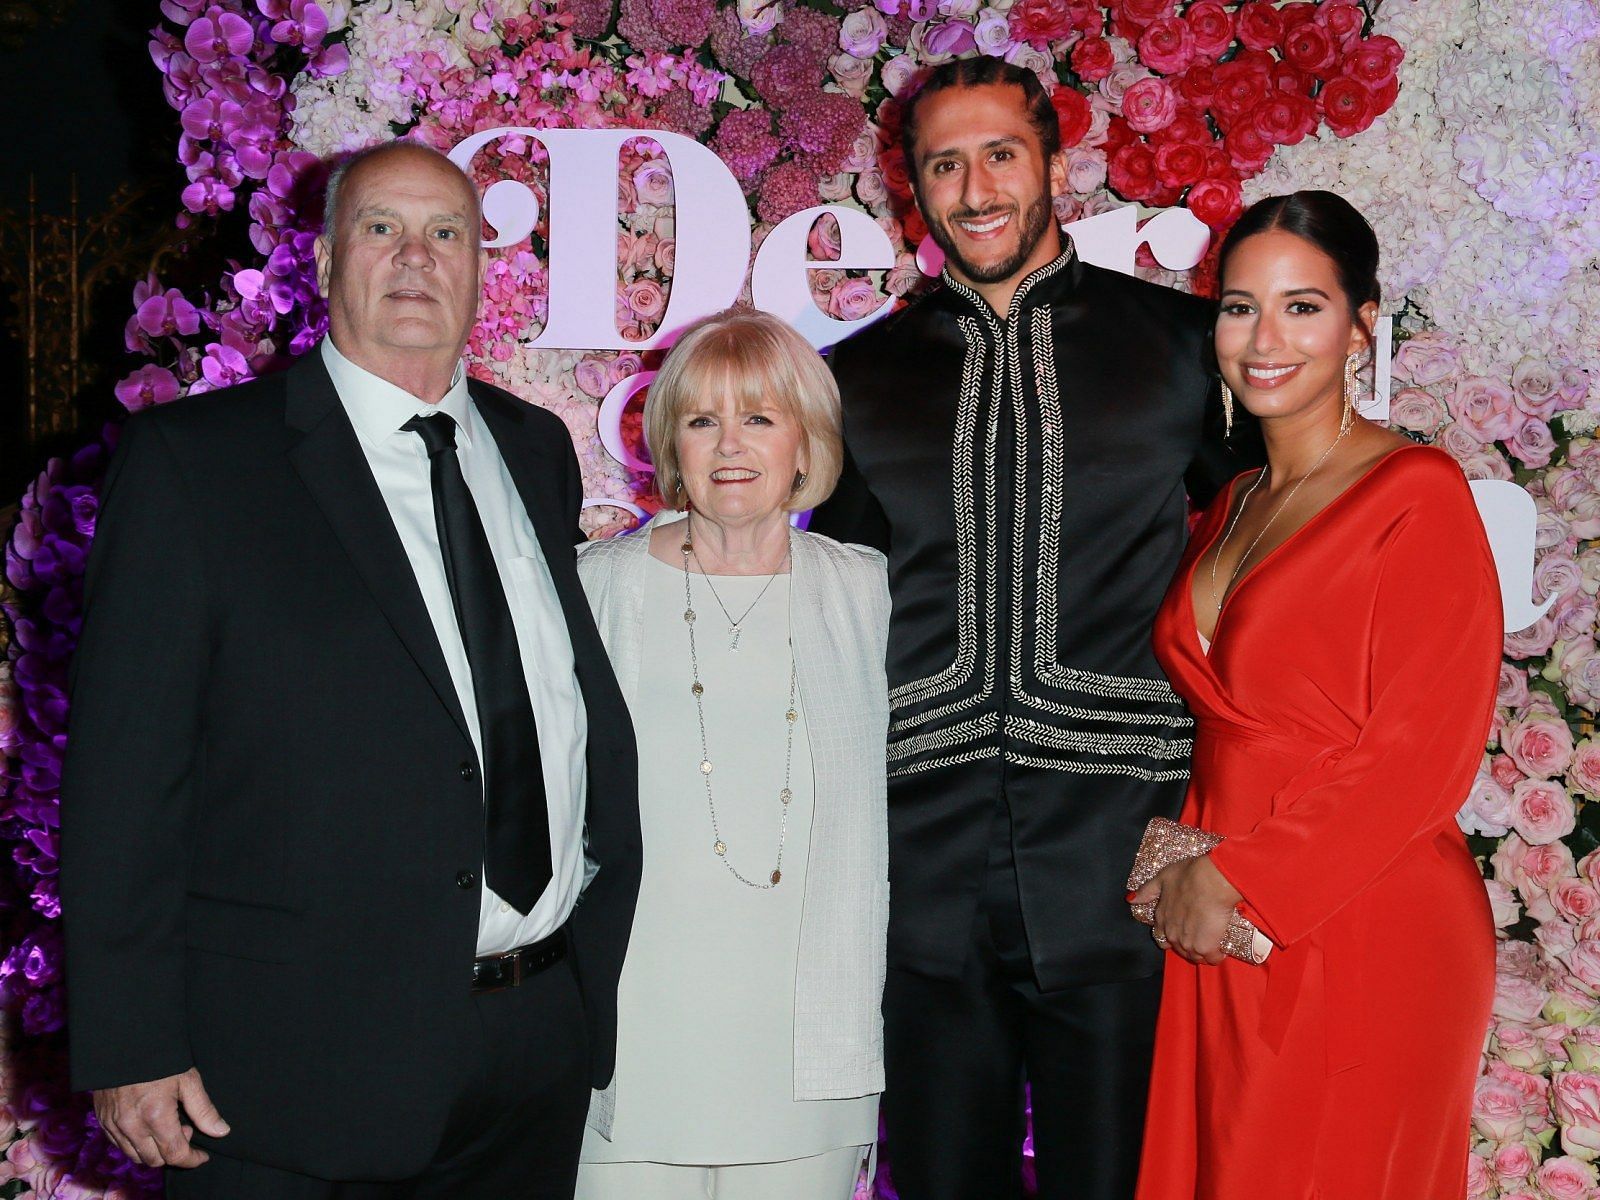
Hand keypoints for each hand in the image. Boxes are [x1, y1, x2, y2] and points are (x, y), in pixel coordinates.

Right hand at [94, 1067, 228, 1168]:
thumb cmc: (159, 1058)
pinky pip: (120, 1145)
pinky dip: (136, 1144)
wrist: (124, 1043)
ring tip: (167, 1125)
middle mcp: (131, 1126)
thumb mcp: (188, 1079)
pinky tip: (148, 1125)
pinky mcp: (103, 1121)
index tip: (203, 1156)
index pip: (175, 1154)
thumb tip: (220, 1131)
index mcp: (155, 1116)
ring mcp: (114, 1125)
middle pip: (155, 1160)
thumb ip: (204, 1109)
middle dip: (173, 1152)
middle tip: (185, 1128)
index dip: (192, 1159)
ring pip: (136, 1156)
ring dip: (154, 1150)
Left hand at [1132, 855, 1241, 966]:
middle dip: (1187, 945)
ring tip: (1212, 943)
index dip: (1172, 935)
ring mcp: (1187, 943)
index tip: (1183, 930)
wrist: (1211, 881)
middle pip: (1178, 949)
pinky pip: (1211, 959)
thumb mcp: (1163, 877)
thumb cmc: (1189, 875)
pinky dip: (1216, 956)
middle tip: (1201, 936)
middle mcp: (1171, 933)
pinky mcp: (1205, 947)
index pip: (1161, 937)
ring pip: (1194, 956)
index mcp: (1161, 918)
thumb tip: (1130, 900)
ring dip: (1201, 953)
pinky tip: (1221, 948)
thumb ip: (1147, 891)